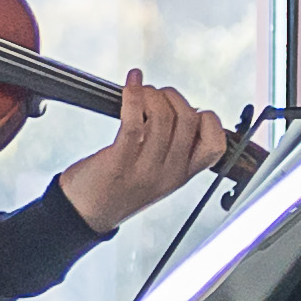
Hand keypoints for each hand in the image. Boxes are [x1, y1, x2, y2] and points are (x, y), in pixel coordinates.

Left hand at [58, 76, 230, 233]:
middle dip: (172, 96)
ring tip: (139, 93)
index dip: (208, 120)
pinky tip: (130, 86)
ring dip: (150, 93)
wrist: (85, 215)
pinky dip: (133, 95)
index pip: (215, 146)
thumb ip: (170, 149)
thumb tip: (173, 108)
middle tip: (155, 95)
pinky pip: (133, 121)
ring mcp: (145, 169)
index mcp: (181, 176)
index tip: (189, 110)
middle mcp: (169, 173)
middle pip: (188, 120)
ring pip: (163, 116)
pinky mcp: (120, 161)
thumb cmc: (116, 189)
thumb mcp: (156, 175)